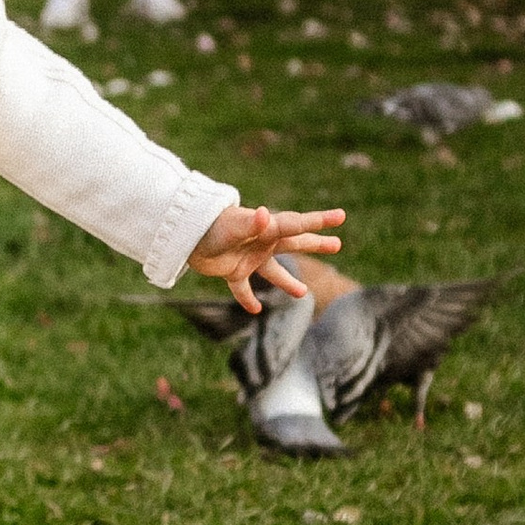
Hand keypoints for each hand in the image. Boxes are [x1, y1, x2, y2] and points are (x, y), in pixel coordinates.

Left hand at [187, 202, 347, 313]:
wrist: (184, 235)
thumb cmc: (210, 226)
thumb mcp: (233, 227)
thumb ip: (250, 224)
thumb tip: (264, 214)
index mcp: (267, 229)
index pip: (298, 225)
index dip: (320, 221)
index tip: (340, 216)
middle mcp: (261, 243)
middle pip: (294, 243)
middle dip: (316, 243)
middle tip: (337, 244)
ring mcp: (248, 258)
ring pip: (274, 272)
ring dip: (288, 282)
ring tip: (303, 293)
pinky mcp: (232, 271)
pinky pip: (243, 289)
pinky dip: (248, 299)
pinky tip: (255, 311)